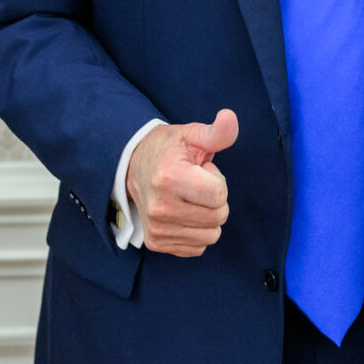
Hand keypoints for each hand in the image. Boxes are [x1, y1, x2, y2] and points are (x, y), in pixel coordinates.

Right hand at [127, 110, 237, 256]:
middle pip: (219, 217)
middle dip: (214, 199)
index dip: (217, 180)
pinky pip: (198, 247)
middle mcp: (160, 207)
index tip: (200, 170)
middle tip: (194, 184)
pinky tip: (183, 213)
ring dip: (207, 217)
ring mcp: (157, 228)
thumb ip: (217, 132)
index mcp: (170, 178)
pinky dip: (197, 232)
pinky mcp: (156, 242)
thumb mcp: (192, 135)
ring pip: (211, 235)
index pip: (220, 194)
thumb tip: (231, 117)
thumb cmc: (167, 150)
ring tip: (188, 198)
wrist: (132, 166)